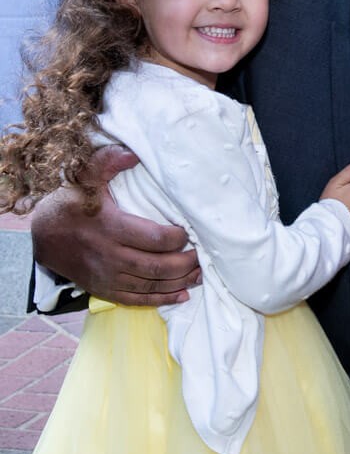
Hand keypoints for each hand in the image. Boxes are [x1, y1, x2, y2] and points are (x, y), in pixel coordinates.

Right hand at [32, 145, 200, 305]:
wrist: (44, 236)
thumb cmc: (70, 203)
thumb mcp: (85, 177)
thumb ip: (108, 161)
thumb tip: (133, 153)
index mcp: (110, 227)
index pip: (155, 238)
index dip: (178, 237)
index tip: (189, 231)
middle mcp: (110, 256)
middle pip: (158, 266)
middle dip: (186, 263)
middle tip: (202, 256)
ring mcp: (107, 276)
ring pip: (151, 285)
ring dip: (180, 282)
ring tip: (199, 274)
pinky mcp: (104, 289)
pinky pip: (137, 300)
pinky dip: (161, 299)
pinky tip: (181, 294)